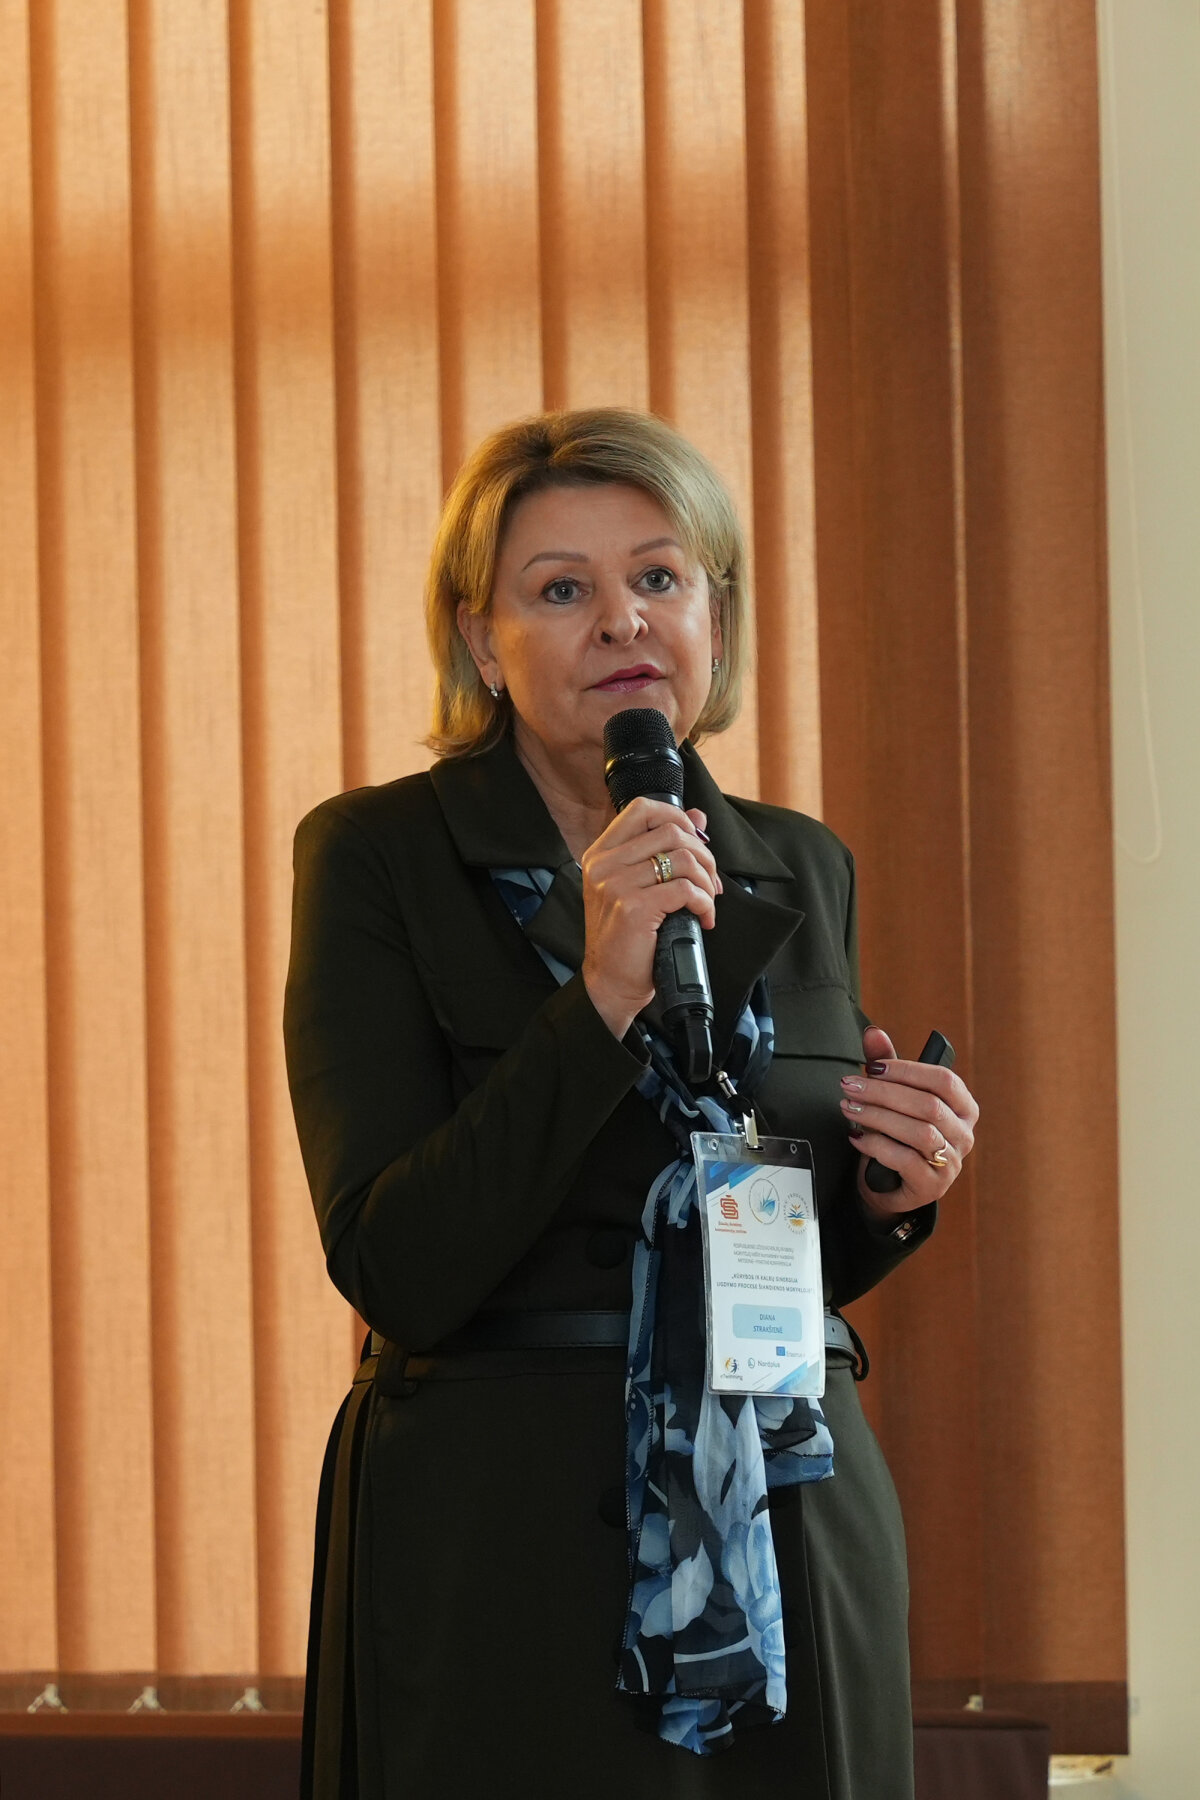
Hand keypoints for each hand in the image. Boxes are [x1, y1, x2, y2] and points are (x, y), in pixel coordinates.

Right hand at [580, 799, 721, 1039]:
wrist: (611, 982)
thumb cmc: (626, 937)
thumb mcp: (638, 886)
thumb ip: (663, 849)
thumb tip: (698, 817)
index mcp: (601, 853)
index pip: (643, 809)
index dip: (678, 817)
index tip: (695, 843)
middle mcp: (604, 864)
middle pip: (671, 831)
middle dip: (704, 855)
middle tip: (710, 882)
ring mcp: (616, 885)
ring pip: (683, 859)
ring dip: (706, 881)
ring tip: (706, 901)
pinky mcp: (633, 908)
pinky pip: (685, 890)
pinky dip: (704, 902)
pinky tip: (703, 917)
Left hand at [840, 1025, 978, 1217]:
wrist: (890, 1185)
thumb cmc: (896, 1135)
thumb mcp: (893, 1099)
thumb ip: (886, 1065)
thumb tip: (872, 1032)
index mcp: (962, 1107)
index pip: (944, 1080)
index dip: (907, 1070)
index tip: (873, 1067)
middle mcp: (964, 1134)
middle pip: (928, 1105)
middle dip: (883, 1093)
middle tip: (850, 1086)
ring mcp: (951, 1163)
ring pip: (919, 1132)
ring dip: (877, 1117)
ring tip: (849, 1109)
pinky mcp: (932, 1186)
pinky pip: (905, 1160)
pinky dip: (876, 1145)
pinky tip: (856, 1137)